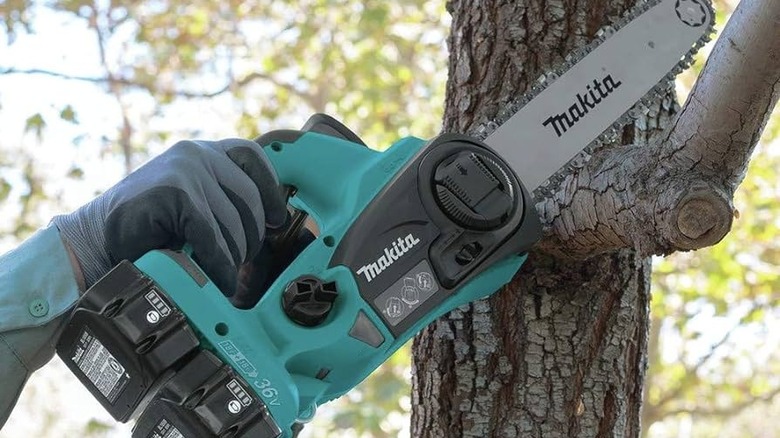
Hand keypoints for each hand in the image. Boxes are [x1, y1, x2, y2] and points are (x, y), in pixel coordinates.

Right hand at [53, 138, 287, 296]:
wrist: (96, 241)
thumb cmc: (151, 230)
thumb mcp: (194, 204)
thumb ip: (223, 200)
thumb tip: (275, 222)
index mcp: (203, 152)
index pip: (252, 157)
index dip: (271, 190)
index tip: (277, 220)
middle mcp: (196, 154)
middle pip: (249, 197)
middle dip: (251, 236)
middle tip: (243, 261)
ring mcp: (185, 170)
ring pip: (232, 221)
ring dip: (233, 256)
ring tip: (224, 273)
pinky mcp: (174, 193)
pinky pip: (212, 236)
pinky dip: (220, 264)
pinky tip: (220, 280)